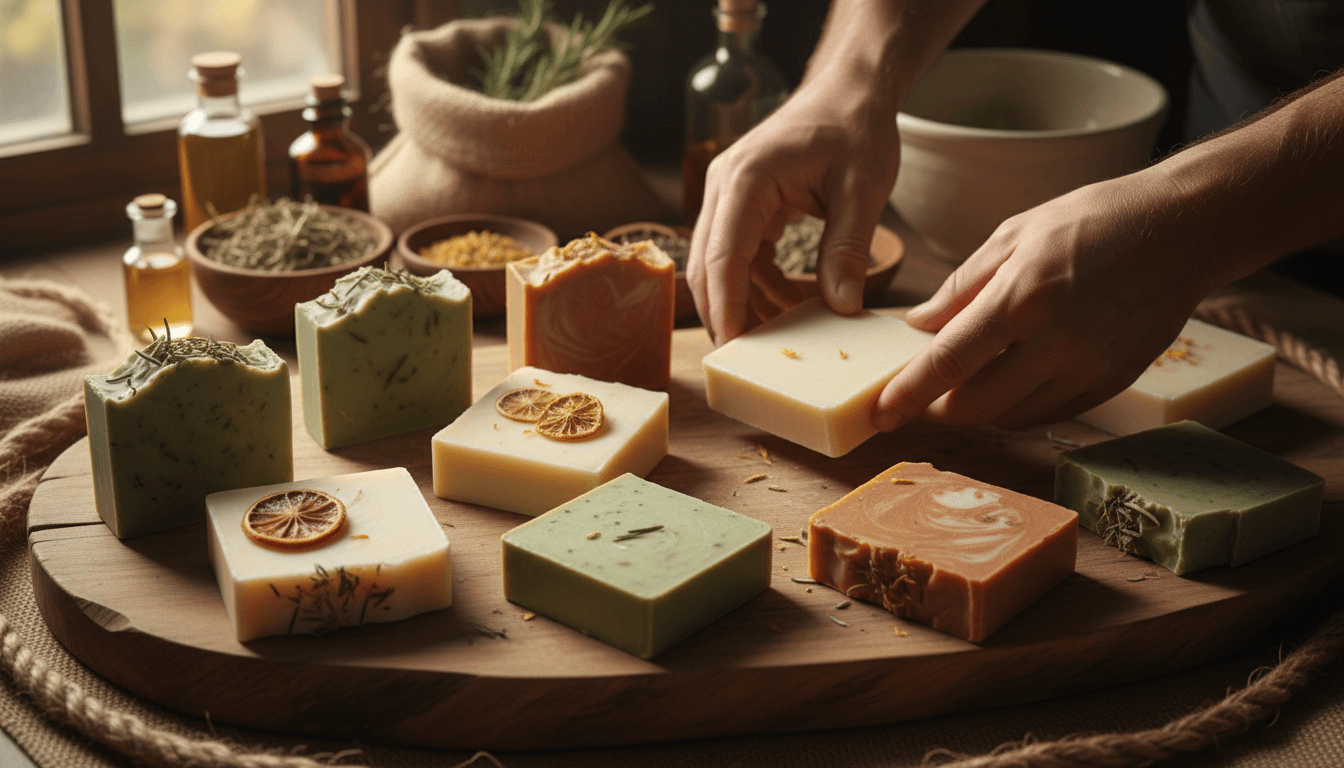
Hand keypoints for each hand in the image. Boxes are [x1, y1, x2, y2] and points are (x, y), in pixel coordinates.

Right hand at [686, 77, 900, 344]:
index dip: (727, 306)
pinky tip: (794, 306)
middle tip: (751, 364)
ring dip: (748, 303)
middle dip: (727, 315)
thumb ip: (848, 247)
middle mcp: (724, 188)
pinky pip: (740, 258)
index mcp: (746, 179)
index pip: (723, 255)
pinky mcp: (742, 207)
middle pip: (709, 266)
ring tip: (785, 338)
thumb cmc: (855, 128)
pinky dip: (762, 286)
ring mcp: (728, 198)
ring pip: (721, 266)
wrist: (848, 91)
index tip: (736, 350)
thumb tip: (842, 308)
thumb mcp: (863, 188)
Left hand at [873, 171, 1218, 430]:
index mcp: (1023, 297)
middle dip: (938, 409)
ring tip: (962, 386)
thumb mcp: (1015, 234)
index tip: (881, 412)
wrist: (1186, 228)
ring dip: (977, 411)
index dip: (908, 394)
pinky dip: (1017, 408)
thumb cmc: (1095, 220)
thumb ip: (961, 287)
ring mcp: (1089, 369)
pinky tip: (1007, 384)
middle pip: (976, 406)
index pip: (949, 363)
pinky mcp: (1113, 383)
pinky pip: (1049, 414)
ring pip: (1012, 418)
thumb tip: (918, 325)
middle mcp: (1057, 342)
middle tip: (920, 397)